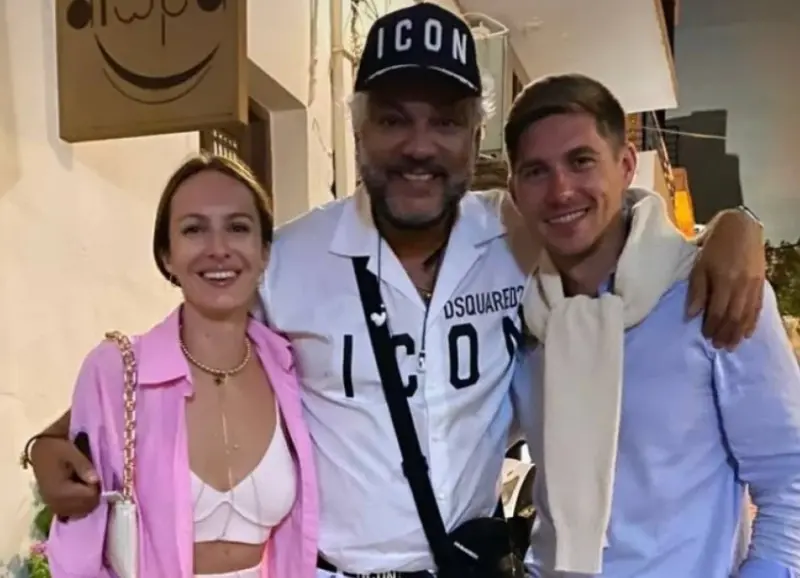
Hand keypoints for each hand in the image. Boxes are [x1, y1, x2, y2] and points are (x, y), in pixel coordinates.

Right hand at [30, 436, 99, 518]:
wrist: (41, 451)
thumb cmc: (58, 450)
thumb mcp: (72, 453)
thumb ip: (84, 467)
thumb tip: (95, 480)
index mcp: (60, 490)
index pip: (89, 497)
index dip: (96, 486)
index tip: (94, 475)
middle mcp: (55, 503)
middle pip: (85, 507)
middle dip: (93, 495)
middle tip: (91, 480)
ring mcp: (53, 506)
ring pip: (80, 513)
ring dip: (87, 502)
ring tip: (85, 486)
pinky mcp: (52, 506)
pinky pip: (71, 513)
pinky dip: (79, 507)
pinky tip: (79, 495)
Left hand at [686, 209, 764, 348]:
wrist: (740, 226)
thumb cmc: (714, 245)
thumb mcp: (699, 265)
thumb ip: (697, 291)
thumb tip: (691, 315)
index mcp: (724, 280)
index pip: (718, 311)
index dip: (712, 326)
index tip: (705, 337)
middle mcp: (741, 285)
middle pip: (734, 317)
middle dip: (726, 334)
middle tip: (719, 347)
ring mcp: (753, 285)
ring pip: (747, 315)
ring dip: (739, 332)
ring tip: (731, 345)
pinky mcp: (760, 282)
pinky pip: (758, 307)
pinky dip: (752, 321)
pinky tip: (747, 332)